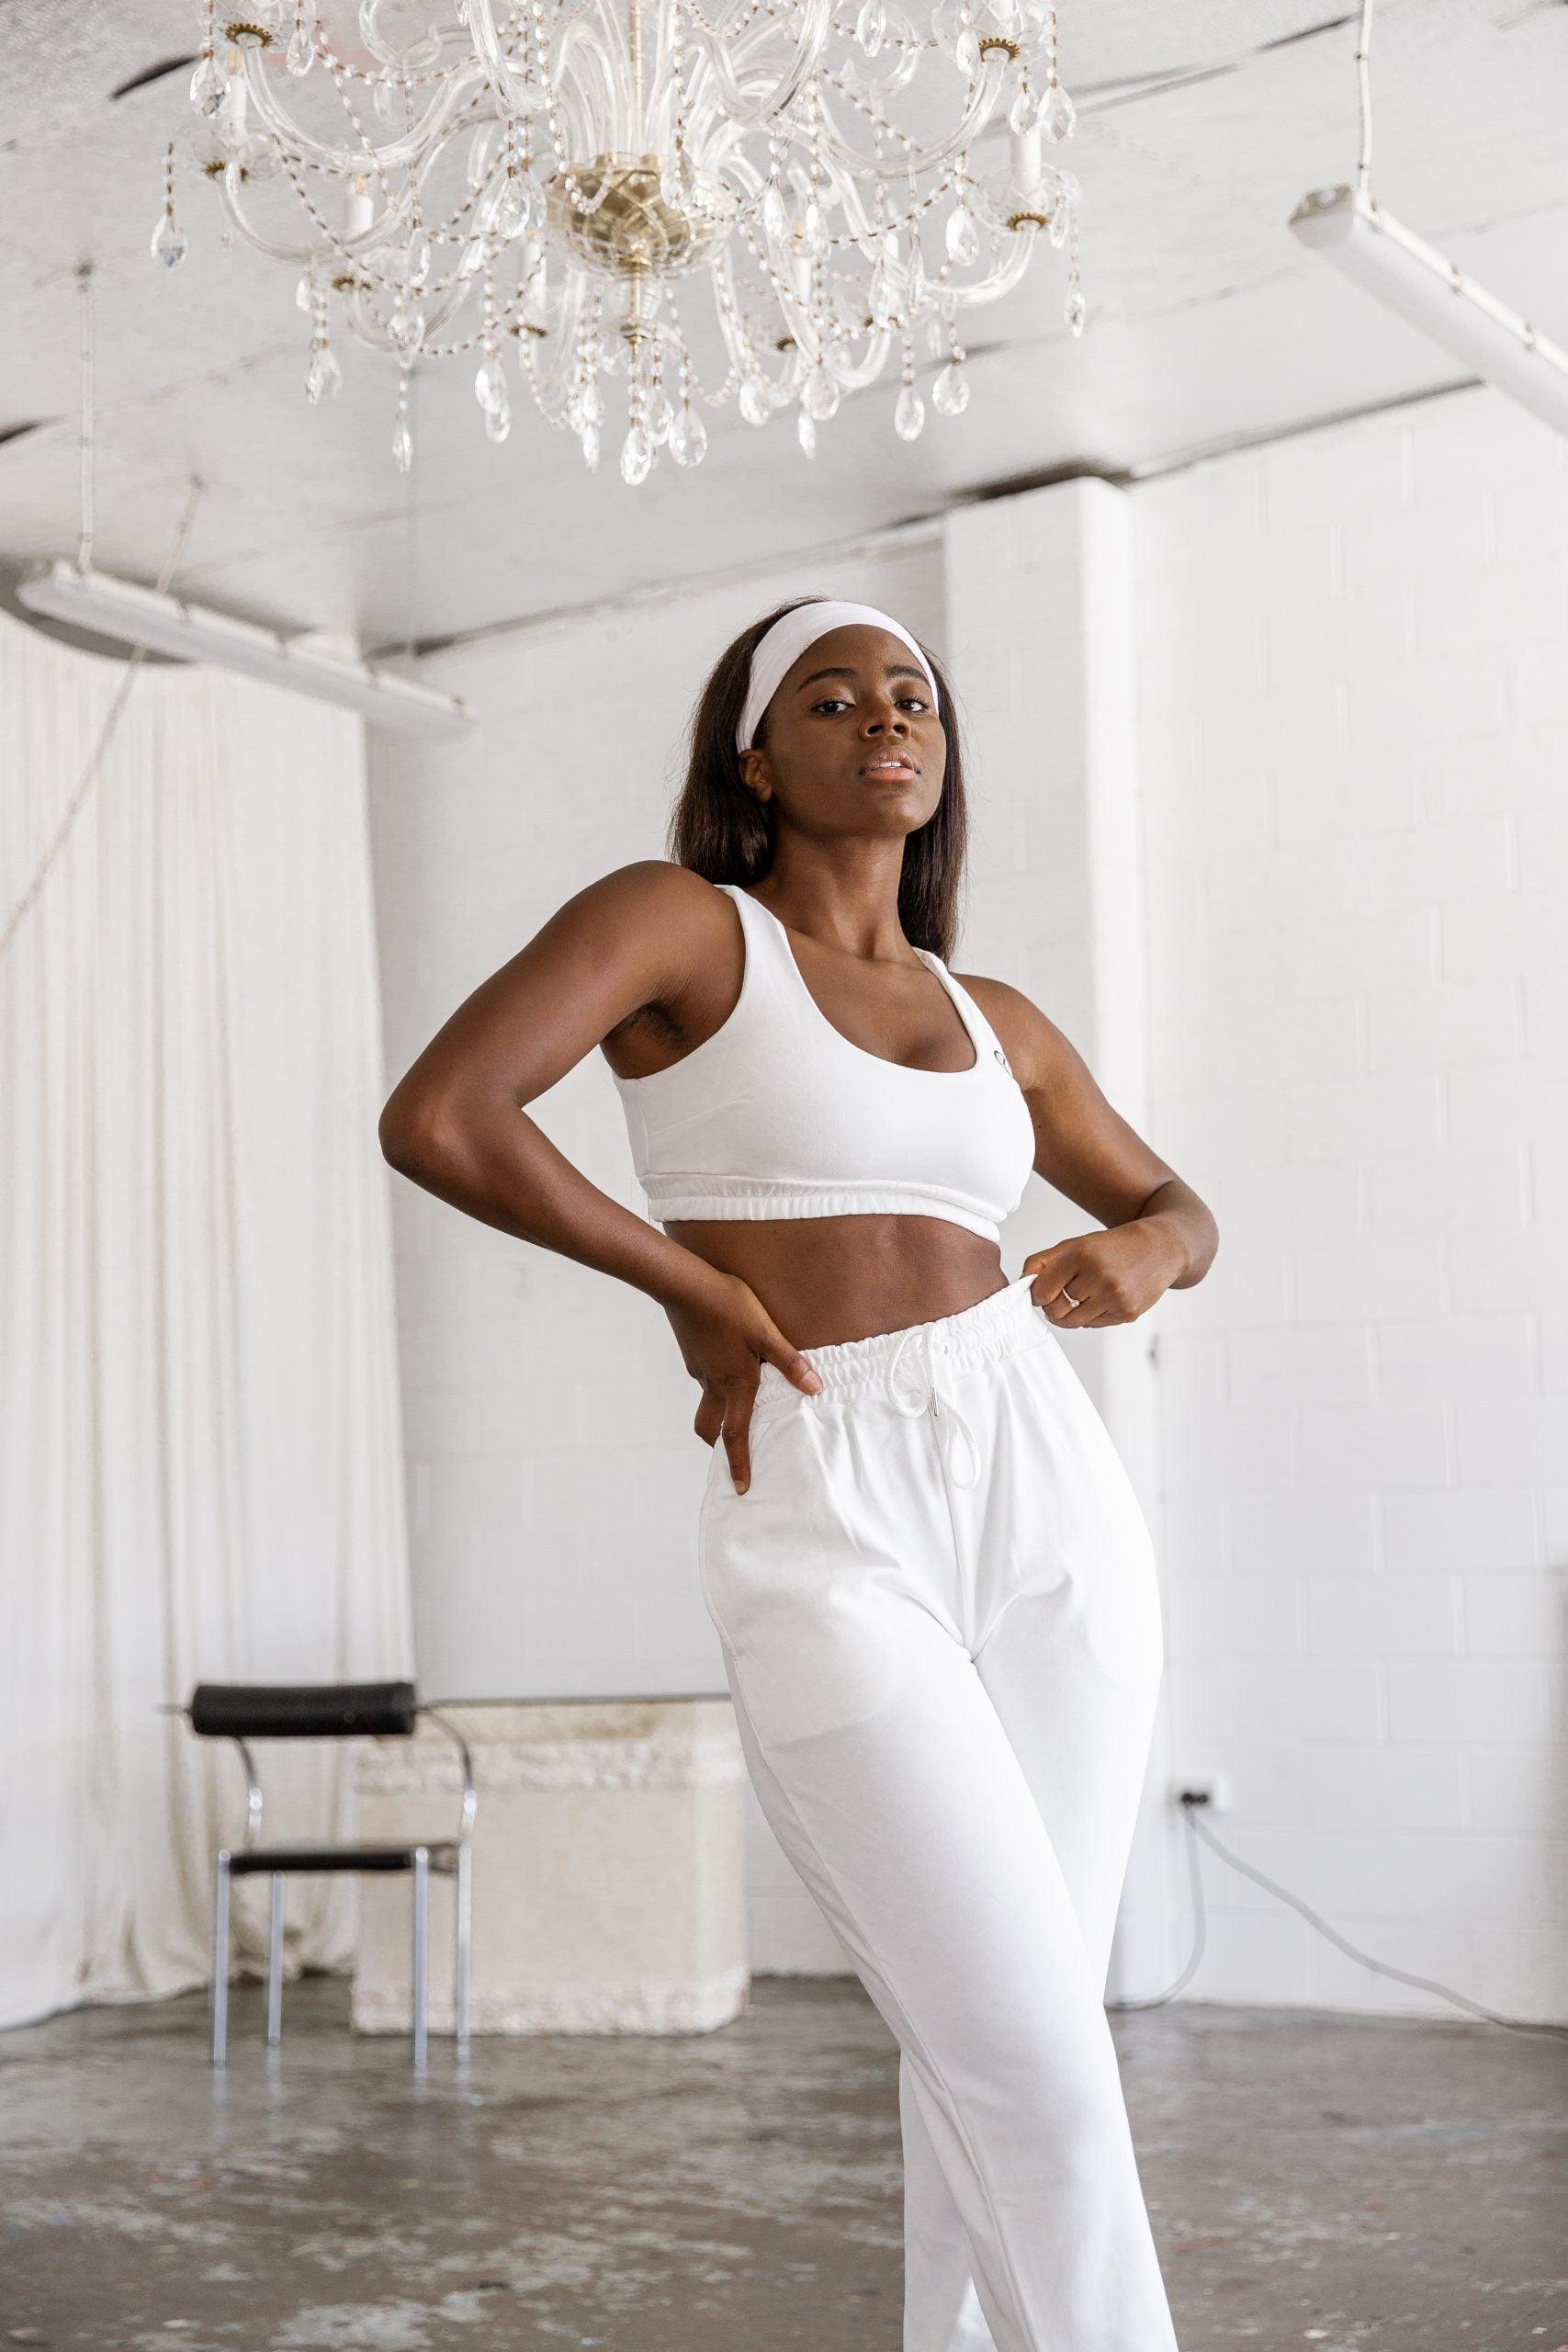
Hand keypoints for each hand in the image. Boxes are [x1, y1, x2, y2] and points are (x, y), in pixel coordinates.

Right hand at [664, 1272, 821, 1494]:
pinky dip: (715, 1382)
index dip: (739, 1463)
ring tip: (735, 1404)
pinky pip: (704, 1377)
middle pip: (709, 1427)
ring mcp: (699, 1369)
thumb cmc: (729, 1306)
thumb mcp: (766, 1332)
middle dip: (717, 1444)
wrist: (684, 1284)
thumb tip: (815, 1388)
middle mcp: (713, 1383)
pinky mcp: (692, 1354)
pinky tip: (727, 1362)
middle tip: (727, 1452)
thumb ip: (790, 1362)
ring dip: (717, 1412)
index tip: (740, 1487)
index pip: (736, 1434)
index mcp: (735, 1384)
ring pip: (708, 1401)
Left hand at [1025, 1222, 1187, 1328]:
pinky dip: (1089, 1316)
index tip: (1041, 1291)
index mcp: (1082, 1254)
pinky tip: (1098, 1300)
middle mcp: (1099, 1276)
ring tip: (1076, 1299)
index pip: (1042, 1291)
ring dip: (1068, 1314)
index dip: (1037, 1294)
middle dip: (1051, 1306)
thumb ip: (1043, 1261)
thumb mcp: (1075, 1244)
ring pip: (1072, 1322)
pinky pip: (1093, 1325)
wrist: (1160, 1248)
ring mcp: (1115, 1297)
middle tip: (1058, 1296)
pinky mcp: (1127, 1313)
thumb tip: (1022, 1283)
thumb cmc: (1112, 1246)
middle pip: (1055, 1310)